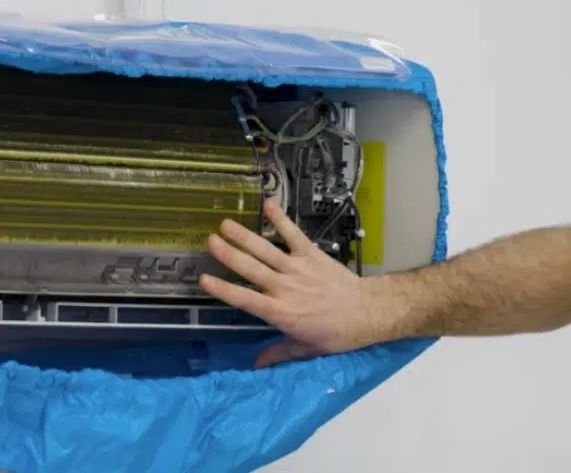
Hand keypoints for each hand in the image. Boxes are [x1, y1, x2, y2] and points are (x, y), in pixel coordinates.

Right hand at [199, 200, 401, 367]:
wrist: (366, 313)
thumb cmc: (335, 334)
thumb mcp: (304, 349)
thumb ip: (278, 354)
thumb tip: (256, 366)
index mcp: (280, 312)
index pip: (245, 300)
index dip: (223, 289)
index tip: (204, 280)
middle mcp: (284, 288)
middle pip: (251, 269)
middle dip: (229, 254)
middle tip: (210, 241)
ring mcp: (297, 269)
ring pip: (266, 250)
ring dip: (245, 236)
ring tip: (225, 224)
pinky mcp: (311, 255)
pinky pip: (293, 235)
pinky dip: (280, 220)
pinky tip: (267, 205)